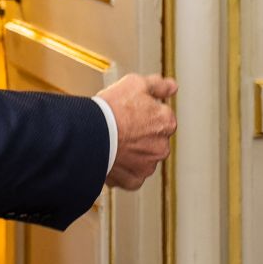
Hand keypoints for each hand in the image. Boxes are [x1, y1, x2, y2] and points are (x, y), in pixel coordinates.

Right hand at [97, 73, 176, 189]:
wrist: (90, 134)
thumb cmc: (111, 109)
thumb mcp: (135, 84)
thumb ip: (158, 86)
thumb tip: (172, 86)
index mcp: (166, 122)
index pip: (161, 117)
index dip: (144, 113)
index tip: (131, 112)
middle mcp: (162, 146)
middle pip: (154, 140)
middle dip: (141, 135)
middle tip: (120, 127)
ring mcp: (148, 165)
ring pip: (143, 158)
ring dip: (133, 153)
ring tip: (113, 142)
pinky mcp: (133, 179)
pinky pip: (131, 175)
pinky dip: (123, 169)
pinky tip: (112, 157)